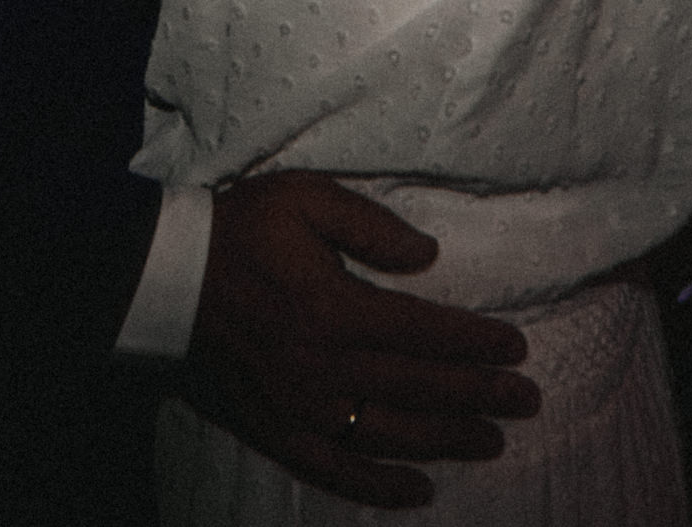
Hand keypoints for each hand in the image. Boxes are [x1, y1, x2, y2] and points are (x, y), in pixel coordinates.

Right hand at [187, 173, 538, 509]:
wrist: (163, 282)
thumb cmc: (238, 232)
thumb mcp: (303, 198)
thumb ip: (370, 225)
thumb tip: (428, 256)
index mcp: (336, 308)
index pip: (426, 332)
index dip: (477, 344)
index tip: (518, 349)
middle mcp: (325, 368)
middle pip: (420, 388)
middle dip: (480, 396)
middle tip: (527, 401)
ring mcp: (301, 408)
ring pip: (390, 435)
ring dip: (446, 442)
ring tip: (491, 442)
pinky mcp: (275, 432)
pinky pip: (335, 471)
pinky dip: (378, 487)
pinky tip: (418, 492)